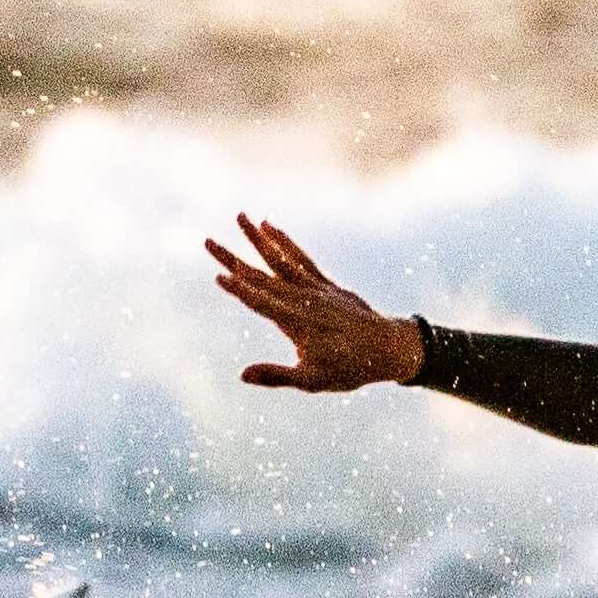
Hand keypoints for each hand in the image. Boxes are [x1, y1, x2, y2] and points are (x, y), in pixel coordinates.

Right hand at [205, 213, 425, 392]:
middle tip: (208, 241)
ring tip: (239, 217)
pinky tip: (270, 226)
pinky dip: (285, 242)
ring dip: (257, 238)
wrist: (389, 348)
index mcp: (296, 322)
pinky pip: (300, 257)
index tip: (218, 276)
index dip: (239, 290)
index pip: (261, 303)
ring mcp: (315, 288)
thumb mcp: (311, 381)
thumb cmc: (350, 369)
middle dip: (233, 258)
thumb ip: (276, 376)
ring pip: (280, 258)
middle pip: (261, 275)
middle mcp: (303, 299)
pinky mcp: (325, 283)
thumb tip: (242, 375)